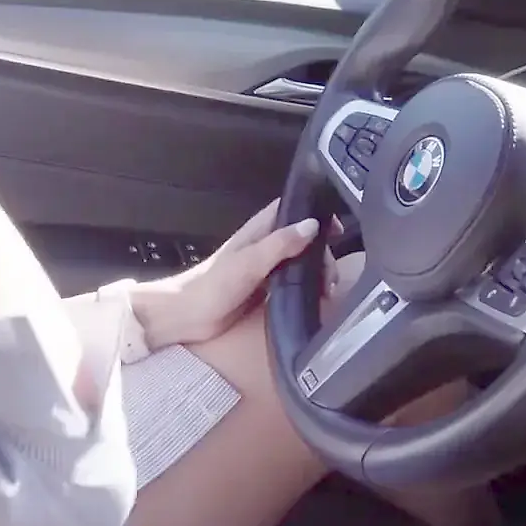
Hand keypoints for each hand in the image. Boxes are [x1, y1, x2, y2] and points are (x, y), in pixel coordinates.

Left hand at [130, 200, 329, 350]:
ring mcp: (264, 268)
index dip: (315, 212)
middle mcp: (264, 246)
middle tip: (331, 275)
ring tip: (328, 290)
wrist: (188, 316)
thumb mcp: (250, 262)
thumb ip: (280, 244)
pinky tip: (317, 299)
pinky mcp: (263, 290)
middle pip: (302, 239)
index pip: (291, 209)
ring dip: (316, 271)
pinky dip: (306, 287)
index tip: (338, 227)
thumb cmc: (213, 285)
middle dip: (321, 251)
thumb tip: (313, 225)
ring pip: (299, 261)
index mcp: (259, 231)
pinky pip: (291, 282)